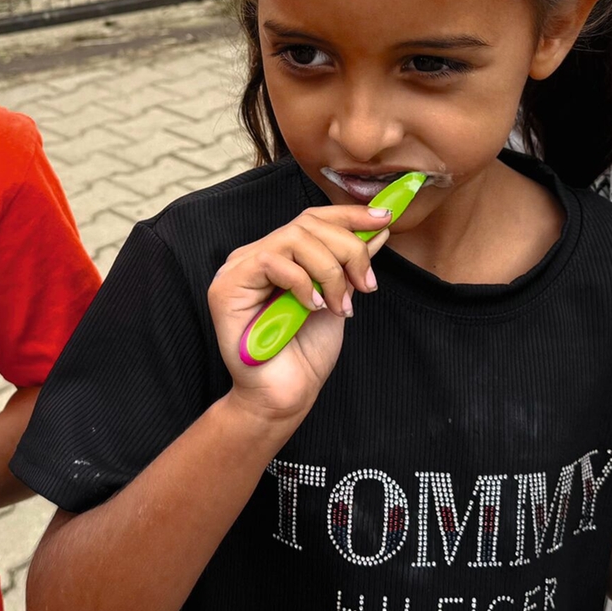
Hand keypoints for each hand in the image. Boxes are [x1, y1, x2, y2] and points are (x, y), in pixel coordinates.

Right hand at [207, 203, 394, 427]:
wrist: (285, 395)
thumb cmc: (306, 353)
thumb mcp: (339, 298)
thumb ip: (350, 265)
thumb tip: (376, 230)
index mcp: (281, 256)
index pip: (313, 219)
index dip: (348, 215)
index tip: (384, 218)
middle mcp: (257, 255)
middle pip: (307, 224)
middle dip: (348, 249)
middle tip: (365, 286)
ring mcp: (238, 268)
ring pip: (293, 238)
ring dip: (329, 271)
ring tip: (339, 305)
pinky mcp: (227, 286)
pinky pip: (272, 262)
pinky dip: (302, 283)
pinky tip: (312, 308)